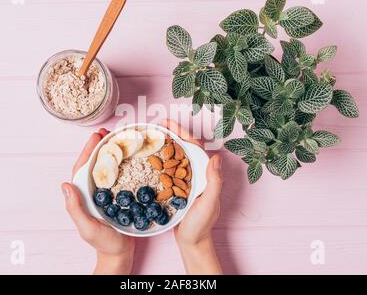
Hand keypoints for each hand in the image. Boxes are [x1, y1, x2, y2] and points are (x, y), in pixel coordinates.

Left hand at [61, 128, 134, 274]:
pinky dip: (121, 163)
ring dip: (110, 151)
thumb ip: (75, 209)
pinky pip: (117, 175)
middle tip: (108, 131)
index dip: (88, 150)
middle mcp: (92, 190)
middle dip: (99, 145)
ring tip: (117, 138)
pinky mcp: (117, 195)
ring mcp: (105, 192)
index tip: (96, 136)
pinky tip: (129, 156)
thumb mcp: (87, 228)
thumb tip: (65, 185)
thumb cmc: (104, 243)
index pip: (82, 167)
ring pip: (105, 166)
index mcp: (83, 194)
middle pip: (93, 163)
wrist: (119, 253)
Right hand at [159, 119, 222, 274]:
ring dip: (164, 145)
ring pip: (174, 157)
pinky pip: (167, 170)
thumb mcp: (209, 204)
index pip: (193, 146)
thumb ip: (214, 182)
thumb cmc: (201, 225)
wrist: (191, 242)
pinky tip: (148, 157)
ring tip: (150, 136)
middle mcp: (195, 173)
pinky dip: (159, 160)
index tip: (167, 123)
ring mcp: (184, 180)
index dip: (181, 132)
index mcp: (204, 173)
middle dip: (170, 134)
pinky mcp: (175, 188)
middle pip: (182, 148)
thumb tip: (217, 157)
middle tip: (155, 125)